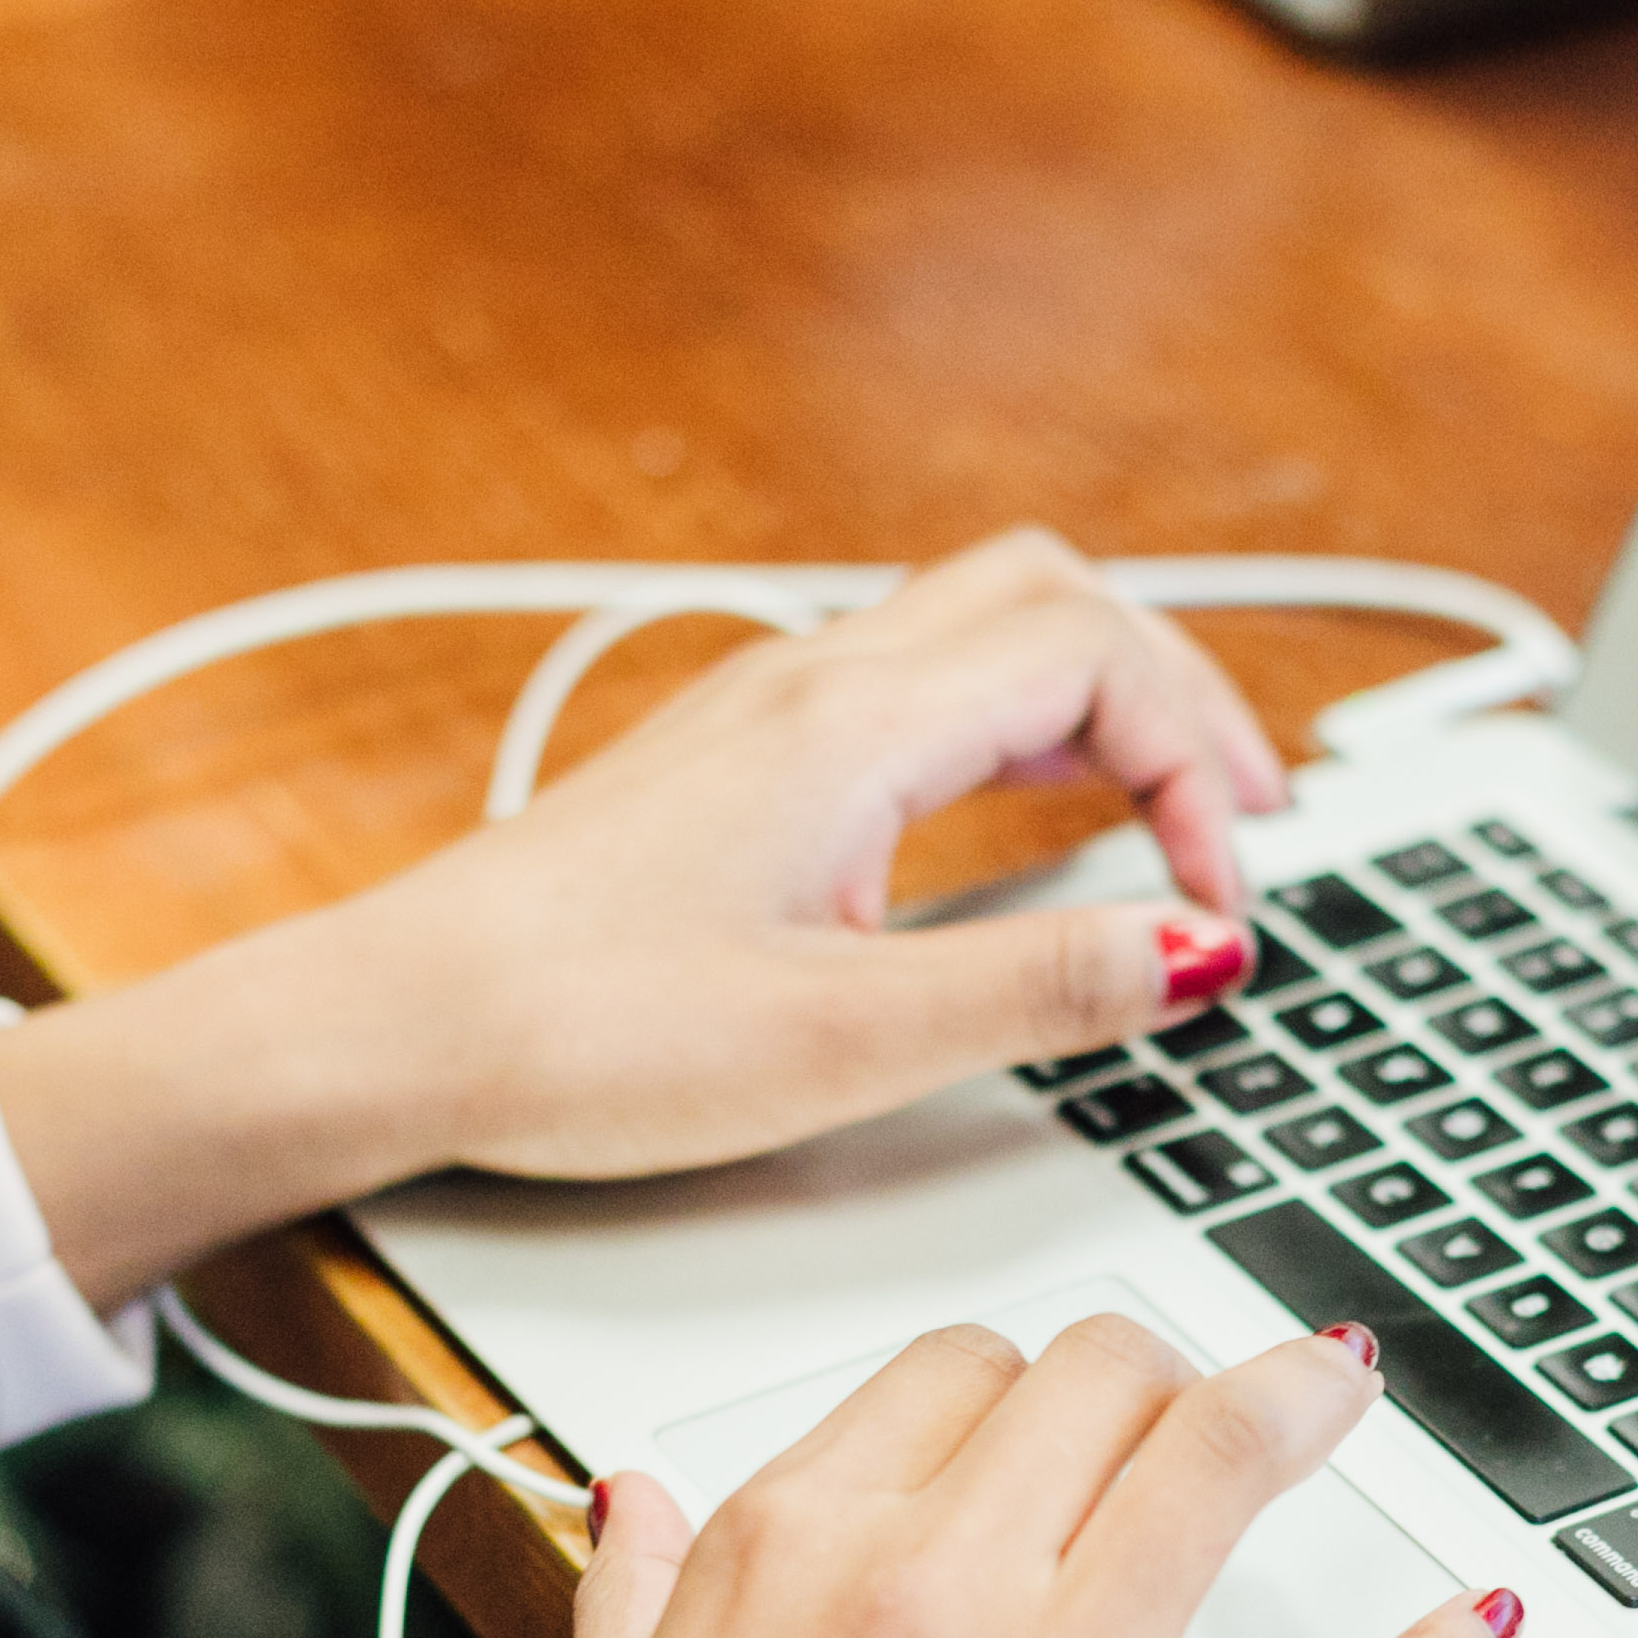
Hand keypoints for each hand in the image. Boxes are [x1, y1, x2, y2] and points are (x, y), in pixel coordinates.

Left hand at [0, 532, 1289, 1306]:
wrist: (395, 1027)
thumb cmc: (581, 1033)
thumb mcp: (849, 1039)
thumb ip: (1040, 985)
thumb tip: (1193, 946)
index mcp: (856, 726)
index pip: (1100, 655)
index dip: (1201, 758)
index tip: (1222, 896)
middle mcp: (813, 685)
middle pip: (1056, 598)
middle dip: (1179, 692)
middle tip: (1242, 817)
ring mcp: (766, 713)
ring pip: (980, 629)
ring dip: (1097, 700)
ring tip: (1163, 809)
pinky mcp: (732, 765)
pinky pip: (912, 690)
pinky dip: (1014, 730)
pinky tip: (1018, 825)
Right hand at [268, 1315, 1521, 1637]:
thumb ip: (636, 1598)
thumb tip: (639, 1509)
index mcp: (783, 1554)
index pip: (954, 1374)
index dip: (1025, 1388)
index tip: (1059, 1418)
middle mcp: (923, 1588)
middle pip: (1100, 1381)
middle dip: (1158, 1381)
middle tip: (1198, 1415)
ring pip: (1221, 1461)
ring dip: (1300, 1409)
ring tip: (1337, 1396)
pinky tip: (1476, 1631)